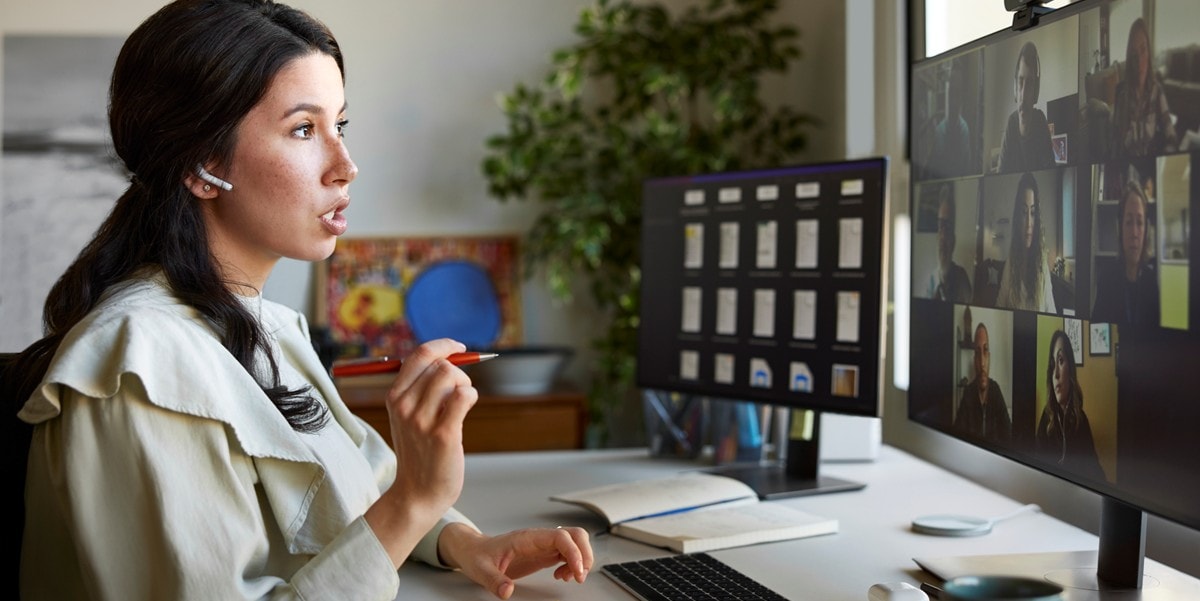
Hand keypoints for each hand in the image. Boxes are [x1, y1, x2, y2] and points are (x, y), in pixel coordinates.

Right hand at [382, 339, 477, 526]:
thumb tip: (447, 358)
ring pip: (452, 377)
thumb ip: (421, 388)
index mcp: (395, 397)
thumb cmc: (420, 452)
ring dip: (465, 385)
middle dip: (458, 372)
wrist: (418, 493)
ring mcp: (421, 420)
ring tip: (461, 406)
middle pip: (440, 364)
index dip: (443, 346)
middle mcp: (404, 406)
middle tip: (460, 393)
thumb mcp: (408, 416)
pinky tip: (467, 408)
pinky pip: (463, 396)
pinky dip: (471, 396)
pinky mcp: (442, 434)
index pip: (419, 355)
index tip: (459, 348)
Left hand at [438, 523, 593, 599]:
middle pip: (575, 535)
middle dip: (585, 554)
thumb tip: (507, 591)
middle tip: (579, 576)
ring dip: (581, 560)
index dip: (574, 552)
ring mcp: (543, 545)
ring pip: (575, 543)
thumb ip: (494, 580)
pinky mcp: (544, 554)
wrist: (474, 551)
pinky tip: (562, 575)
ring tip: (569, 577)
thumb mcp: (481, 570)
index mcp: (527, 538)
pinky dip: (573, 565)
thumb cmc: (478, 555)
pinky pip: (568, 554)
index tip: (576, 571)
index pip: (560, 536)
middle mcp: (539, 539)